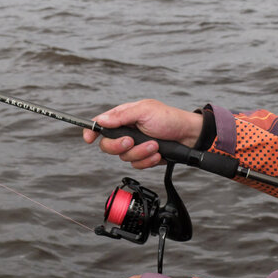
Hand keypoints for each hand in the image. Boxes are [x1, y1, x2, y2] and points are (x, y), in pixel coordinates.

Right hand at [83, 99, 203, 169]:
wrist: (188, 136)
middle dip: (120, 146)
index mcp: (123, 117)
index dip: (91, 131)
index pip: (100, 124)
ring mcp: (134, 146)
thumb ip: (121, 116)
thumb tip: (101, 120)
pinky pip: (136, 165)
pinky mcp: (142, 157)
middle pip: (107, 145)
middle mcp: (126, 132)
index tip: (89, 138)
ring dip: (140, 152)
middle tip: (132, 141)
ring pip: (124, 157)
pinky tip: (157, 153)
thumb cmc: (169, 119)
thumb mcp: (145, 111)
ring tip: (154, 144)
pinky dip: (148, 160)